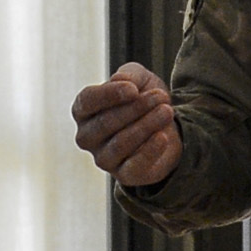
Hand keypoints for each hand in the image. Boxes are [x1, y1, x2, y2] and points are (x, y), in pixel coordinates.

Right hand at [71, 63, 181, 188]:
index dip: (109, 94)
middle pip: (106, 122)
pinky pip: (134, 165)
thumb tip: (119, 80)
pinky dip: (150, 151)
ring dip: (147, 125)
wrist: (167, 127)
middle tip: (161, 96)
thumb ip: (129, 75)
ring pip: (121, 143)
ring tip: (167, 111)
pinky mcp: (123, 175)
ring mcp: (103, 158)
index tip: (134, 89)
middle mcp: (87, 137)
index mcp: (83, 110)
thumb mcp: (139, 79)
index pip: (87, 101)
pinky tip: (163, 137)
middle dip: (136, 108)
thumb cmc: (142, 100)